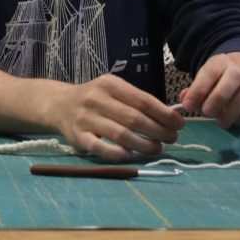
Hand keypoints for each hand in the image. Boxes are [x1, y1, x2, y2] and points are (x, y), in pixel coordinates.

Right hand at [47, 74, 183, 161]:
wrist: (60, 104)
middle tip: (172, 139)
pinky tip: (131, 155)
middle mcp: (97, 99)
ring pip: (121, 135)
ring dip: (144, 145)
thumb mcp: (114, 90)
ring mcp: (86, 118)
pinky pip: (100, 148)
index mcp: (110, 84)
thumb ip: (136, 101)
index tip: (179, 124)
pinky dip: (117, 153)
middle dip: (158, 131)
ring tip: (157, 148)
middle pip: (134, 118)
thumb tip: (169, 116)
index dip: (164, 114)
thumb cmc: (96, 99)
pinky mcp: (78, 137)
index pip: (143, 100)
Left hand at [178, 52, 239, 129]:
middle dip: (218, 97)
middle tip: (207, 113)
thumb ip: (193, 92)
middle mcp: (239, 70)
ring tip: (221, 122)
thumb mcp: (204, 82)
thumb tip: (185, 100)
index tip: (188, 106)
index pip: (210, 71)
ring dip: (234, 110)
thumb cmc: (219, 83)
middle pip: (234, 77)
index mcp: (220, 63)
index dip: (198, 89)